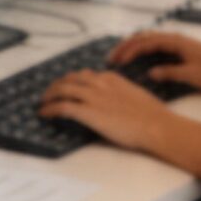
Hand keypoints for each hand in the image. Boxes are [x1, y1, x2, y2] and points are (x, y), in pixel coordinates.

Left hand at [38, 70, 174, 151]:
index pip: (85, 75)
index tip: (67, 86)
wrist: (156, 126)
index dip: (73, 81)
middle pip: (70, 79)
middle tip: (50, 93)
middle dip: (57, 85)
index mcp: (111, 78)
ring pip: (62, 89)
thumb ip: (119, 93)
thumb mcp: (134, 95)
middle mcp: (99, 83)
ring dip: (49, 95)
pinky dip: (50, 109)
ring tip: (43, 102)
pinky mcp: (89, 112)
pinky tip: (44, 113)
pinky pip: (62, 107)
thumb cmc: (152, 115)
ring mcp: (93, 97)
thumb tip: (112, 101)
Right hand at [107, 30, 200, 91]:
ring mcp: (178, 43)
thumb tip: (151, 73)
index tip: (117, 61)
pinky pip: (156, 46)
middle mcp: (174, 39)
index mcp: (175, 42)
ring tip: (120, 57)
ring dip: (133, 47)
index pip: (145, 43)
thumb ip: (170, 72)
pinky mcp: (181, 50)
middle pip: (144, 37)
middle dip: (126, 46)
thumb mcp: (192, 75)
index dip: (129, 51)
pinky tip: (139, 59)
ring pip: (149, 40)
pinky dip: (143, 50)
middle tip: (111, 58)